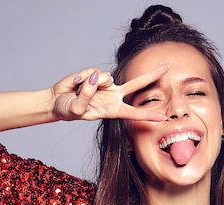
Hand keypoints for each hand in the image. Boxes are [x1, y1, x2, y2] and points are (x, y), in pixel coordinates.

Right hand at [51, 65, 168, 121]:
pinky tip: (76, 83)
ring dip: (89, 84)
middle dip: (151, 76)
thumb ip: (86, 95)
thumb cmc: (67, 110)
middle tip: (167, 68)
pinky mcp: (96, 75)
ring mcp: (105, 84)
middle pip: (136, 84)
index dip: (147, 115)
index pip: (132, 112)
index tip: (162, 118)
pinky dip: (82, 78)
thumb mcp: (76, 109)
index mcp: (111, 110)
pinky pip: (93, 71)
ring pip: (105, 76)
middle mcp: (113, 96)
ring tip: (78, 91)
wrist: (56, 101)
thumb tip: (95, 77)